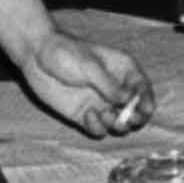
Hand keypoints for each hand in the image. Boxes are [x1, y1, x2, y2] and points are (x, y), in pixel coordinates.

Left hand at [20, 29, 153, 136]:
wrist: (36, 56)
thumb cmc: (65, 52)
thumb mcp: (90, 66)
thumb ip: (109, 85)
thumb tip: (128, 100)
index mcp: (121, 70)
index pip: (143, 88)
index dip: (147, 100)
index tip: (144, 109)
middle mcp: (113, 89)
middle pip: (135, 110)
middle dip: (134, 118)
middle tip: (126, 119)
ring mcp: (99, 103)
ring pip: (119, 123)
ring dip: (116, 124)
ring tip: (105, 113)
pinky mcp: (84, 115)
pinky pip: (99, 129)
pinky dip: (97, 127)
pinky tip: (87, 115)